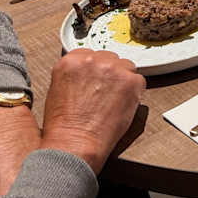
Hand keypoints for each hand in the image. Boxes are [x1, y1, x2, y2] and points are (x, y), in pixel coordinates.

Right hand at [40, 49, 143, 173]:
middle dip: (110, 74)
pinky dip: (134, 93)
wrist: (75, 143)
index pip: (92, 55)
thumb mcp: (58, 90)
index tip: (97, 79)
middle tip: (105, 94)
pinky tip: (121, 105)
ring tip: (113, 101)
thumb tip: (89, 74)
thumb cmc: (65, 125)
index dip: (96, 70)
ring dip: (123, 81)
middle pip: (111, 59)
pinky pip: (138, 80)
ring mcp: (112, 69)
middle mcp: (92, 60)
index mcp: (71, 61)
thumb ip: (76, 75)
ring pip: (126, 67)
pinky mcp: (130, 81)